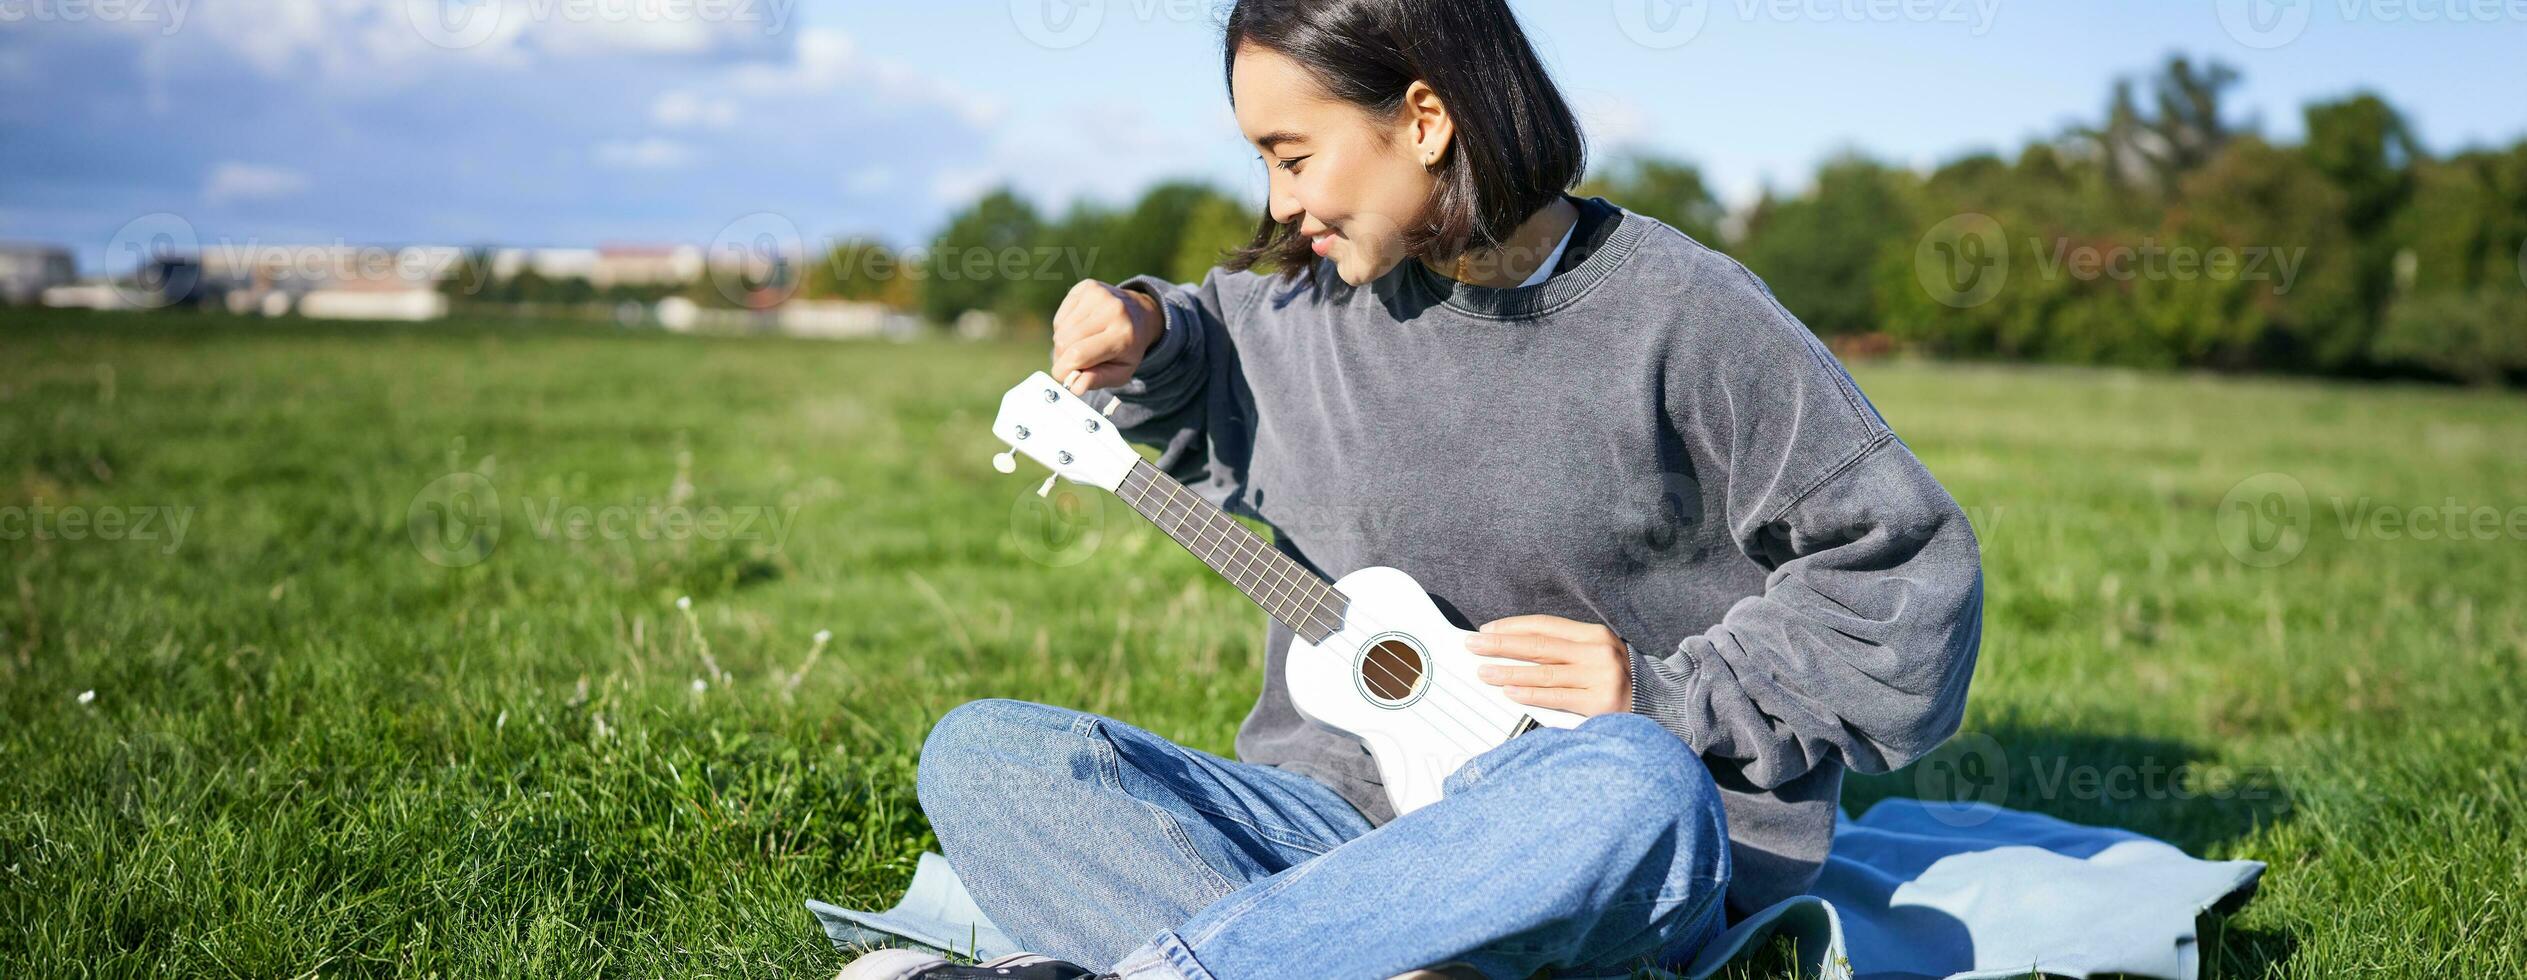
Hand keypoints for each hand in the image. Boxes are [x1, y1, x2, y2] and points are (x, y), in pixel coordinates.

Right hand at [1049, 279, 1165, 394]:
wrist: (1140, 314)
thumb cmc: (1127, 348)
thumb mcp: (1121, 371)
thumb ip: (1098, 380)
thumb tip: (1075, 388)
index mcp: (1123, 335)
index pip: (1078, 355)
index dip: (1063, 370)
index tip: (1063, 377)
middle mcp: (1112, 310)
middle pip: (1065, 342)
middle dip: (1062, 358)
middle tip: (1073, 364)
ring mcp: (1098, 294)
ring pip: (1060, 330)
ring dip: (1062, 344)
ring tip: (1080, 345)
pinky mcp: (1087, 287)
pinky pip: (1061, 316)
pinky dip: (1063, 328)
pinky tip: (1080, 329)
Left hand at [1465, 615, 1632, 716]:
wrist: (1660, 703)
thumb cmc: (1617, 678)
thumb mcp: (1595, 653)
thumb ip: (1562, 649)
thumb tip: (1513, 647)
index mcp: (1593, 633)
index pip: (1544, 625)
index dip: (1512, 626)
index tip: (1487, 630)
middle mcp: (1597, 651)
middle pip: (1539, 645)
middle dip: (1501, 644)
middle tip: (1473, 645)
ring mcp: (1599, 677)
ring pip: (1543, 672)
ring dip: (1508, 671)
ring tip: (1483, 672)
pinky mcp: (1599, 703)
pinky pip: (1556, 697)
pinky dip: (1529, 694)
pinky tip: (1509, 692)